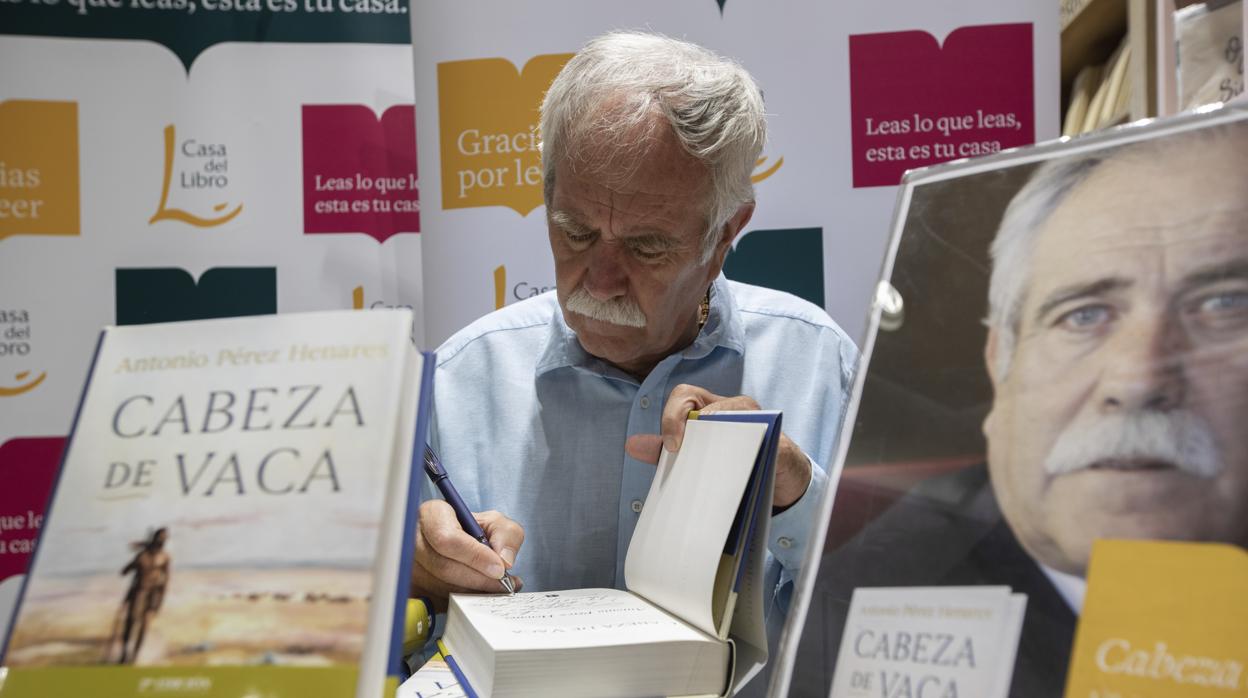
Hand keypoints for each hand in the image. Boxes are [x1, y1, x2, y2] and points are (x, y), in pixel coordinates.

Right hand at [411, 500, 524, 611]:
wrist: (459, 545)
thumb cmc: (474, 530)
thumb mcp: (496, 522)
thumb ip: (507, 534)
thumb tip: (504, 560)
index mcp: (432, 514)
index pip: (447, 539)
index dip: (475, 556)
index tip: (499, 568)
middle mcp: (413, 539)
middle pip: (443, 567)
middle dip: (478, 580)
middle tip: (504, 585)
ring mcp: (408, 566)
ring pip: (441, 588)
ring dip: (473, 593)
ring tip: (497, 589)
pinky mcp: (411, 588)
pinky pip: (437, 602)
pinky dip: (462, 603)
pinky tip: (478, 595)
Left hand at [624, 383, 811, 509]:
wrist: (782, 480)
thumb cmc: (737, 463)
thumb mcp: (699, 458)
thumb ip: (667, 452)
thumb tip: (633, 445)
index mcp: (712, 408)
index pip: (683, 395)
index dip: (671, 416)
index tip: (671, 446)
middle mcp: (735, 407)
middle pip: (703, 403)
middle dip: (685, 424)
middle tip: (679, 451)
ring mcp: (759, 420)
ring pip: (732, 417)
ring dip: (717, 442)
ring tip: (708, 465)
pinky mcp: (780, 442)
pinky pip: (763, 441)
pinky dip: (750, 454)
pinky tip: (738, 472)